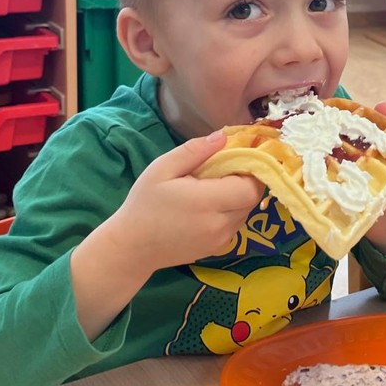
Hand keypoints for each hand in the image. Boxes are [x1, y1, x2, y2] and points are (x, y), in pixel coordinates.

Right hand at [107, 129, 265, 274]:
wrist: (133, 247)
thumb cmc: (144, 204)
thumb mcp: (162, 169)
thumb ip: (194, 151)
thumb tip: (223, 136)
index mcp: (206, 202)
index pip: (250, 187)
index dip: (249, 171)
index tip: (236, 160)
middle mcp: (219, 224)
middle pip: (252, 200)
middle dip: (245, 182)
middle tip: (224, 171)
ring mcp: (221, 240)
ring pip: (246, 212)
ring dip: (238, 198)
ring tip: (214, 189)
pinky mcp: (218, 248)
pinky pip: (236, 225)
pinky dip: (231, 212)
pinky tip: (209, 207)